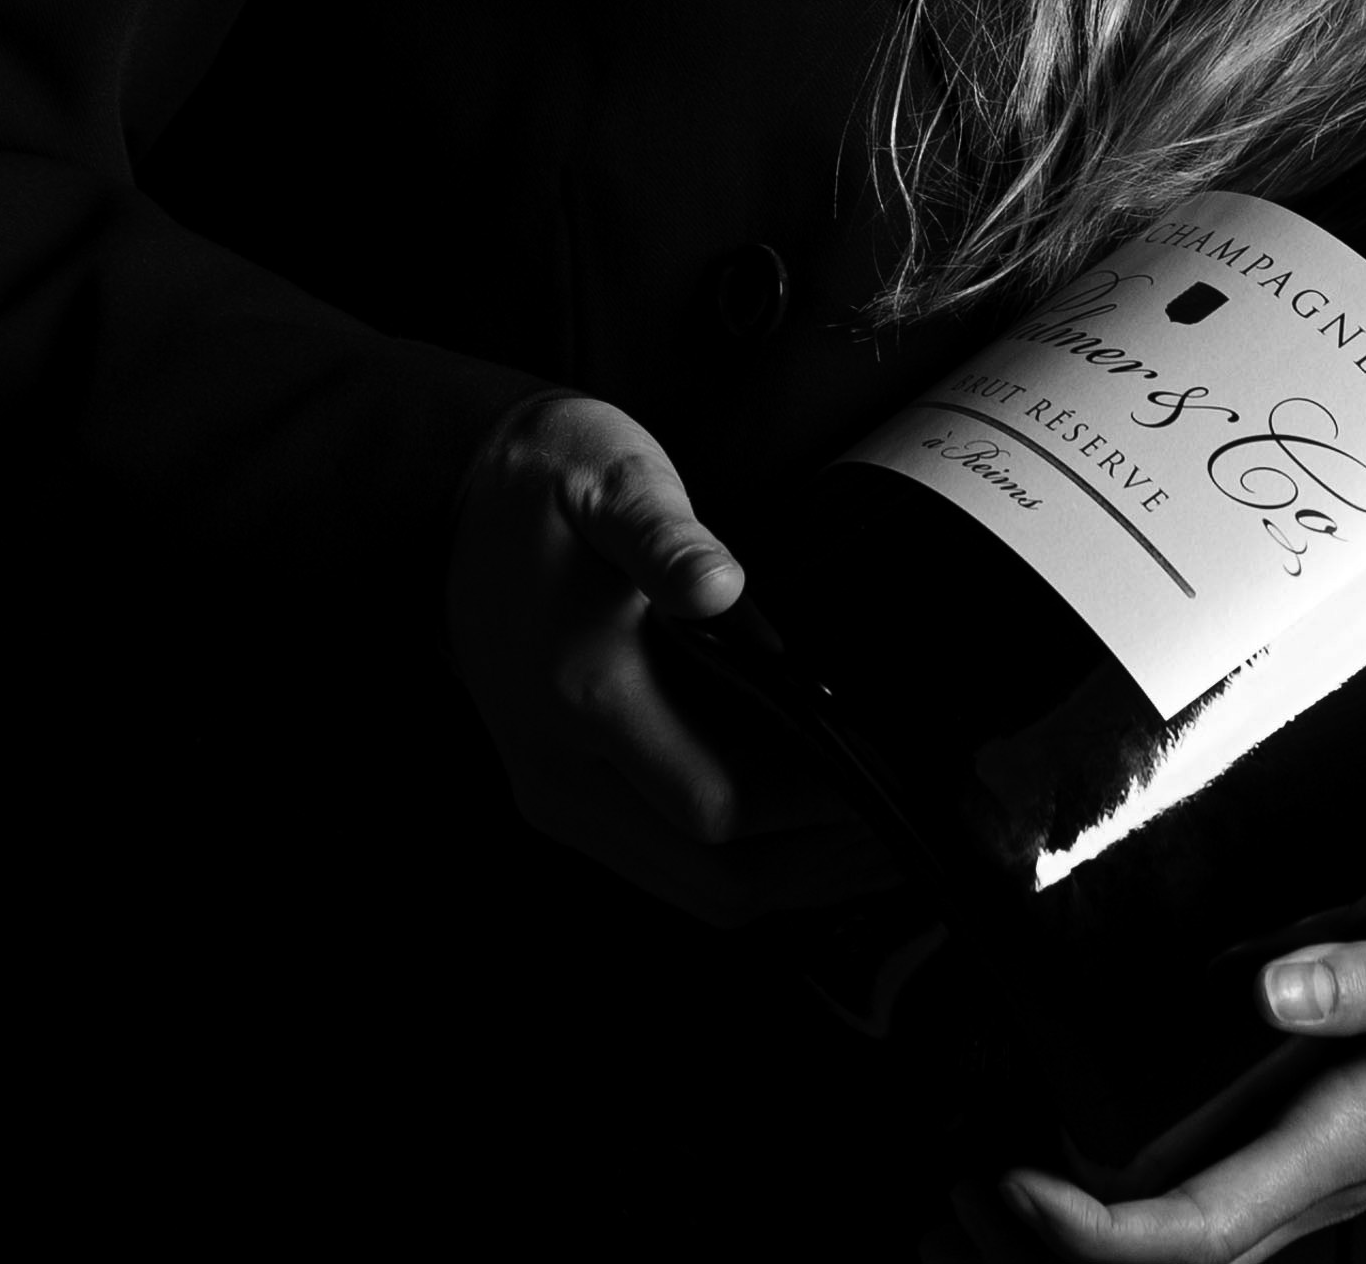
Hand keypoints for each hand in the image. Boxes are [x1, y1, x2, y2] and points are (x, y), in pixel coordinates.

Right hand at [448, 389, 899, 925]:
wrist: (455, 497)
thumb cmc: (550, 480)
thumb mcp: (611, 475)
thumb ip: (664, 534)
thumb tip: (717, 585)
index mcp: (582, 693)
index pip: (718, 804)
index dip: (815, 808)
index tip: (894, 776)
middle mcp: (559, 770)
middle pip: (715, 880)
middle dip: (822, 866)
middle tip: (911, 823)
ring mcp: (557, 795)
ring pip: (696, 891)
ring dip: (795, 877)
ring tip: (879, 834)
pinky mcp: (565, 797)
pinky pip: (671, 867)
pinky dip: (750, 864)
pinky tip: (812, 827)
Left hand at [968, 851, 1365, 1260]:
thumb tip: (1274, 992)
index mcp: (1358, 1134)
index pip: (1203, 1226)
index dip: (1099, 1231)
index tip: (1020, 1186)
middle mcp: (1344, 1169)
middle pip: (1188, 1250)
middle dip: (1074, 1243)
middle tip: (973, 1196)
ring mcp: (1349, 1165)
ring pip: (1211, 1233)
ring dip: (1109, 1227)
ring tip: (1014, 1187)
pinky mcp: (1355, 1137)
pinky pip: (1242, 1196)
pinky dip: (1161, 1193)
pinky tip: (1120, 1157)